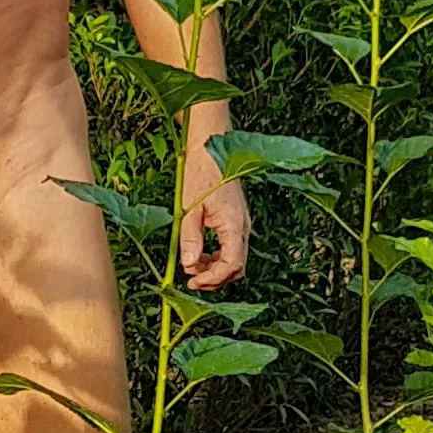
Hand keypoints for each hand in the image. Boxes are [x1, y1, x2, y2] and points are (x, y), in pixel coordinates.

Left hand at [180, 167, 248, 292]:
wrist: (210, 150)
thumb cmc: (200, 174)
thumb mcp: (189, 208)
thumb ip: (190, 238)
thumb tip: (189, 266)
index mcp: (234, 224)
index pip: (232, 265)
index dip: (213, 278)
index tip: (192, 282)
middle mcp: (242, 227)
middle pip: (237, 267)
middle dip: (214, 278)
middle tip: (191, 280)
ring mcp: (241, 224)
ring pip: (235, 260)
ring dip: (215, 270)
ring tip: (192, 268)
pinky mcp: (236, 221)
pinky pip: (231, 248)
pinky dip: (217, 258)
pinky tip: (200, 255)